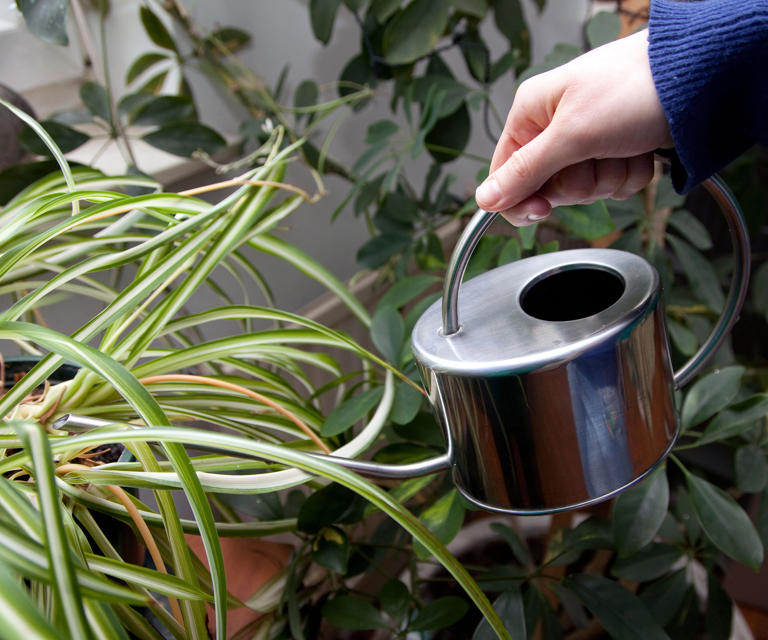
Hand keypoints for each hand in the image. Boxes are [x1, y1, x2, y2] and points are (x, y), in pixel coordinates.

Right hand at [475, 29, 672, 225]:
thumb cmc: (632, 87)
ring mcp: (587, 141)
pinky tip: (639, 149)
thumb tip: (484, 198)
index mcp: (532, 115)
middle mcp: (555, 128)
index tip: (542, 209)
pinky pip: (612, 185)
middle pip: (549, 188)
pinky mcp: (616, 151)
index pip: (506, 174)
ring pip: (585, 190)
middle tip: (596, 153)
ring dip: (610, 176)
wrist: (698, 77)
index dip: (522, 198)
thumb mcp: (571, 134)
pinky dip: (630, 174)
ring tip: (624, 144)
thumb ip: (525, 171)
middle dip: (580, 181)